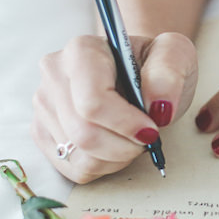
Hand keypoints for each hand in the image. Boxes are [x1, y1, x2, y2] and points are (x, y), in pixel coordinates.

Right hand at [32, 32, 197, 182]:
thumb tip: (157, 107)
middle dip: (125, 146)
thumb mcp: (176, 55)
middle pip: (84, 134)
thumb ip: (169, 73)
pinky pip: (73, 168)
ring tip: (131, 137)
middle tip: (147, 136)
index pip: (92, 102)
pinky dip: (103, 166)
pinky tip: (114, 145)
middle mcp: (54, 74)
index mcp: (82, 50)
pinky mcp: (42, 132)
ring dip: (117, 157)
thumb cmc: (154, 66)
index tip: (151, 130)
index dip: (126, 124)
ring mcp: (44, 105)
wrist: (139, 73)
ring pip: (80, 156)